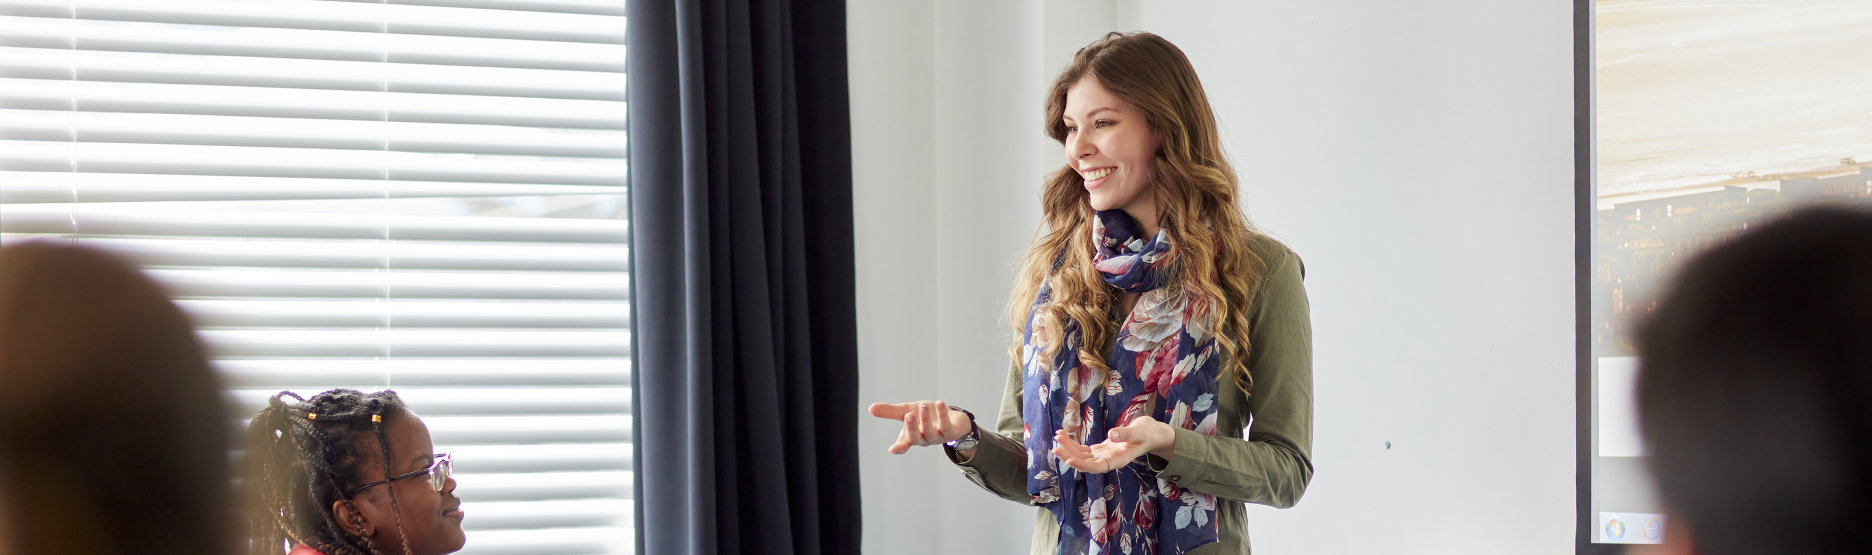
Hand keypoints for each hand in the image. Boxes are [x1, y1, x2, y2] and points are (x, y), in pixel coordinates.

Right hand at [868, 400, 972, 454]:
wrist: (951, 417)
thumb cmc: (926, 417)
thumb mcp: (907, 411)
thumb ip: (890, 412)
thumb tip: (870, 408)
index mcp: (912, 436)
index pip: (903, 444)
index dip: (899, 447)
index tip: (893, 449)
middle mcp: (924, 439)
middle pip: (916, 438)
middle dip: (912, 427)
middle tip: (908, 415)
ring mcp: (938, 437)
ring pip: (930, 432)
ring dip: (925, 419)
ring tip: (922, 406)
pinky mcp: (951, 432)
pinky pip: (946, 426)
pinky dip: (943, 414)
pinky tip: (940, 403)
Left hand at [1051, 417, 1169, 473]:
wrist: (1152, 432)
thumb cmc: (1149, 432)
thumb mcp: (1141, 431)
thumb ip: (1127, 434)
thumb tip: (1112, 434)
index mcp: (1119, 460)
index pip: (1098, 467)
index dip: (1083, 466)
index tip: (1070, 461)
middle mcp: (1109, 460)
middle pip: (1086, 463)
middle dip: (1070, 455)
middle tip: (1056, 445)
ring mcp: (1104, 455)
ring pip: (1082, 456)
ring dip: (1068, 448)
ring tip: (1057, 436)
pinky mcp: (1101, 449)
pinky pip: (1084, 449)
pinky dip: (1073, 443)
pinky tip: (1063, 435)